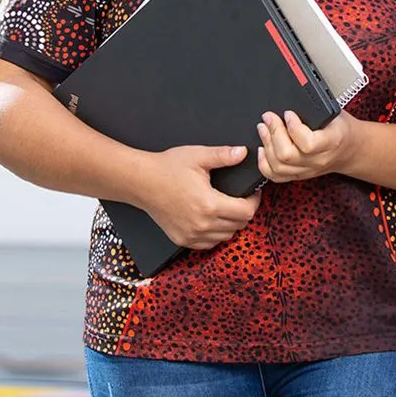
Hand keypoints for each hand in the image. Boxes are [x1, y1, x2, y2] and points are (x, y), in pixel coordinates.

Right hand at [136, 145, 262, 249]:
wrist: (141, 182)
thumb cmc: (167, 167)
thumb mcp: (198, 156)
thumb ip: (223, 155)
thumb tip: (243, 153)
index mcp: (209, 204)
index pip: (246, 212)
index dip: (254, 201)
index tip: (252, 192)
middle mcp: (202, 224)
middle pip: (239, 225)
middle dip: (244, 211)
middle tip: (240, 198)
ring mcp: (191, 235)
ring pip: (226, 236)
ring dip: (232, 223)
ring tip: (227, 207)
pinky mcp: (182, 240)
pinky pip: (210, 243)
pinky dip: (216, 234)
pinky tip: (213, 219)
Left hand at [256, 110, 355, 182]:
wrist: (349, 149)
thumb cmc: (340, 128)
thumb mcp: (334, 113)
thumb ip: (314, 109)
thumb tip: (288, 100)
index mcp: (332, 142)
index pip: (308, 143)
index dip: (293, 127)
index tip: (288, 113)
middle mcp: (319, 160)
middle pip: (287, 155)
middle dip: (273, 133)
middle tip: (268, 117)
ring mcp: (308, 170)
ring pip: (278, 166)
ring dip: (266, 145)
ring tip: (263, 128)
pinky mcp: (299, 175)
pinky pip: (276, 176)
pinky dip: (264, 163)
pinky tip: (262, 149)